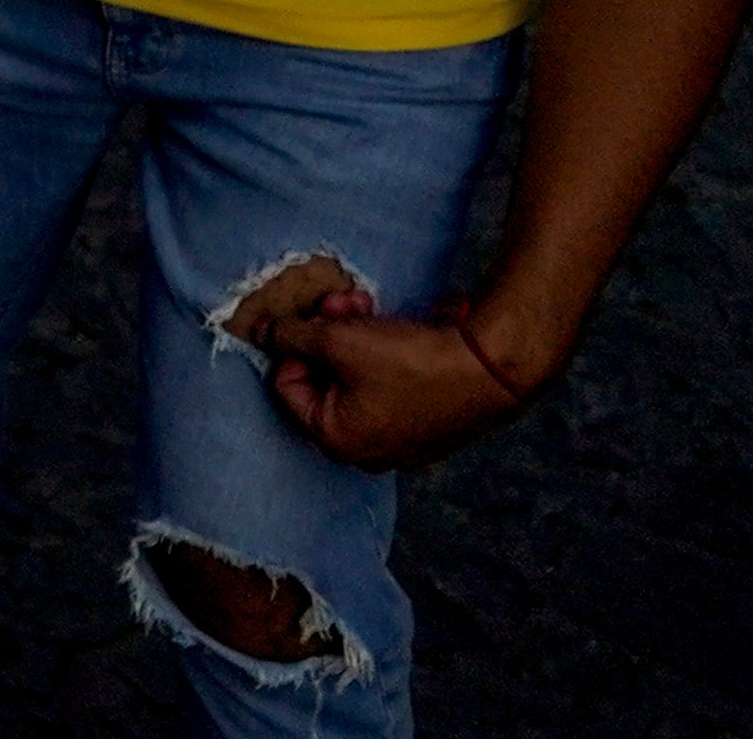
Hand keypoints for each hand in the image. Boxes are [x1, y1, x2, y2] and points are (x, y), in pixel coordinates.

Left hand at [259, 288, 543, 470]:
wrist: (491, 366)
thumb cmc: (412, 361)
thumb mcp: (337, 339)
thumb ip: (290, 335)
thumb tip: (260, 332)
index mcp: (338, 441)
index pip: (286, 387)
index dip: (294, 345)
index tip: (314, 316)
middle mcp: (368, 449)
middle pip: (322, 379)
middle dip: (326, 332)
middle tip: (342, 302)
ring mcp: (400, 436)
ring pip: (353, 374)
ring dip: (352, 333)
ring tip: (368, 305)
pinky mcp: (425, 417)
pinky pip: (385, 381)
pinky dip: (381, 349)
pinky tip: (394, 324)